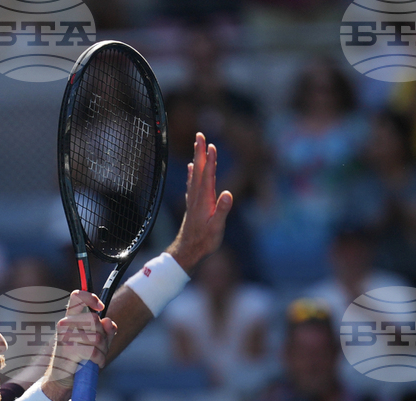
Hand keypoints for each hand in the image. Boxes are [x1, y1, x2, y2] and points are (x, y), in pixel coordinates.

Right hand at [43, 291, 116, 400]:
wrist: (63, 380)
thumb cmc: (79, 360)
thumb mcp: (96, 343)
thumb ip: (105, 331)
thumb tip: (109, 321)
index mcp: (70, 319)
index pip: (77, 297)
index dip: (90, 297)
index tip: (100, 307)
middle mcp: (64, 324)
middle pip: (95, 320)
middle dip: (103, 336)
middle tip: (100, 348)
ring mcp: (65, 336)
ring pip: (97, 337)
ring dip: (103, 350)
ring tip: (96, 358)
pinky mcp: (69, 350)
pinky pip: (94, 351)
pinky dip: (100, 359)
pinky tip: (96, 363)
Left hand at [168, 133, 233, 272]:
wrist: (188, 251)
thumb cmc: (204, 242)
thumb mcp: (217, 228)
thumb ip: (222, 211)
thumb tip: (228, 193)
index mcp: (204, 200)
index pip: (208, 176)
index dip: (210, 161)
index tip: (212, 145)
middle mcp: (198, 196)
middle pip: (199, 170)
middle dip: (200, 151)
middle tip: (200, 134)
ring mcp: (194, 200)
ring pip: (195, 174)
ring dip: (197, 158)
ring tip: (197, 144)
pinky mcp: (193, 204)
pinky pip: (192, 183)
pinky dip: (192, 173)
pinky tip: (192, 167)